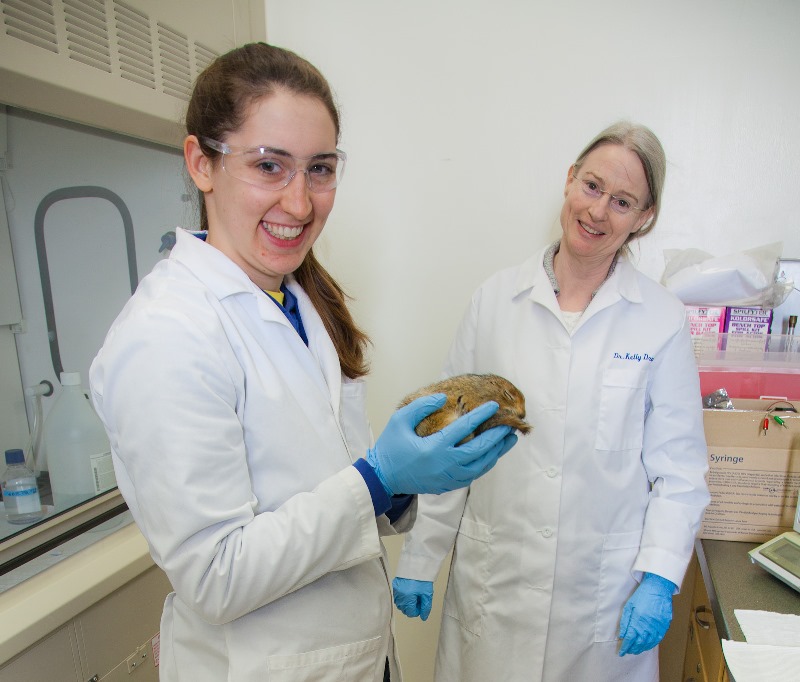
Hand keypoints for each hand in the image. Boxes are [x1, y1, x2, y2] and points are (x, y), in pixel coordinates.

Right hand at [366, 394, 516, 494]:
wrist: (382, 478)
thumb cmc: (390, 447)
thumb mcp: (400, 420)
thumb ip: (421, 406)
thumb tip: (443, 397)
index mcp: (435, 447)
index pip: (465, 428)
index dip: (482, 415)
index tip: (494, 406)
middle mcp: (445, 464)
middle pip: (480, 450)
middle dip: (497, 437)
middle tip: (509, 425)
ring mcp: (448, 478)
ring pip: (481, 466)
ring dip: (496, 452)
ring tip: (508, 440)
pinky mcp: (448, 485)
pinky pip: (474, 475)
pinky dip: (486, 465)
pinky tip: (492, 455)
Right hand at [393, 577, 433, 620]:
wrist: (417, 564)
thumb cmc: (422, 578)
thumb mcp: (427, 594)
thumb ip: (426, 607)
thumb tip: (423, 617)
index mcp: (407, 598)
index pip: (411, 613)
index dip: (418, 611)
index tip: (422, 605)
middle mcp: (399, 595)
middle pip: (404, 609)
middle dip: (412, 607)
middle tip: (419, 600)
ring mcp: (396, 590)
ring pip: (400, 604)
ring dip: (406, 603)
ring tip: (414, 595)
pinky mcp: (395, 585)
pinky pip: (397, 597)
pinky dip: (403, 597)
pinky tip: (409, 592)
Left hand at [618, 572, 676, 655]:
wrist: (658, 588)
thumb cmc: (642, 595)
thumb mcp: (629, 606)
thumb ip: (625, 622)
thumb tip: (622, 635)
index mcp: (638, 621)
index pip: (630, 639)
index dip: (625, 647)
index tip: (621, 652)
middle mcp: (648, 626)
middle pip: (639, 643)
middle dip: (633, 649)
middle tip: (628, 651)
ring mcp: (657, 627)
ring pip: (649, 643)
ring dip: (641, 648)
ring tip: (636, 650)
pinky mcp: (664, 626)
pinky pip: (657, 639)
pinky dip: (651, 644)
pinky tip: (647, 645)